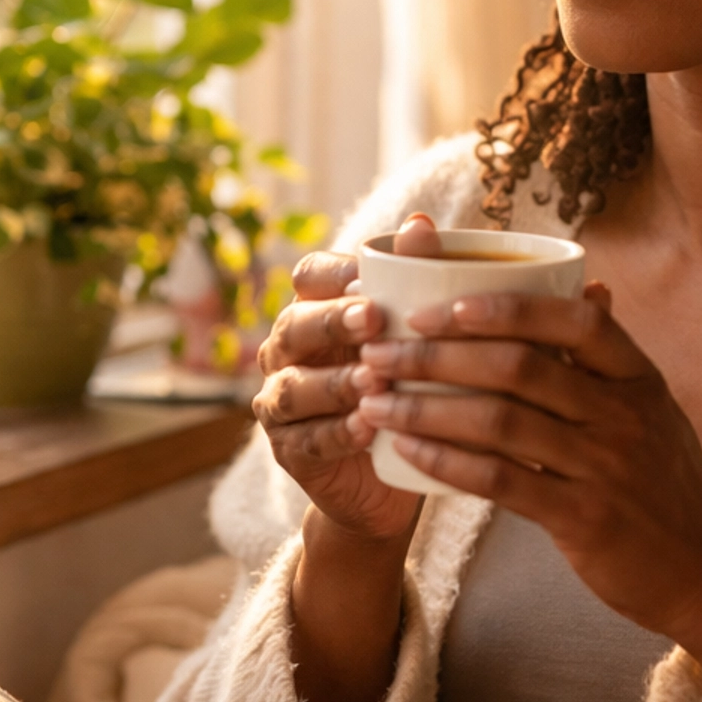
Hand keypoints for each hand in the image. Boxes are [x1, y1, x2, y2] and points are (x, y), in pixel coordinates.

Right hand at [253, 251, 419, 546]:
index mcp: (316, 311)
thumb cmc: (409, 390)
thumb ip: (416, 282)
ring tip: (375, 380)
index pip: (309, 275)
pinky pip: (307, 441)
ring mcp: (282, 404)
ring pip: (295, 388)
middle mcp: (288, 353)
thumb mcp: (418, 339)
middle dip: (332, 322)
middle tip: (373, 318)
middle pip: (294, 326)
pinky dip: (337, 434)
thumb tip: (420, 224)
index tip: (372, 276)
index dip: (335, 273)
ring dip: (335, 383)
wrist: (398, 477)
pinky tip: (369, 429)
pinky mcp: (290, 453)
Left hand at [353, 286, 701, 674]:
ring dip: (426, 408)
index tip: (444, 305)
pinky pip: (501, 481)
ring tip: (375, 402)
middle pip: (519, 366)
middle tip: (382, 353)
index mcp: (640, 379)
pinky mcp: (584, 519)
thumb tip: (590, 289)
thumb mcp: (656, 414)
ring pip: (499, 421)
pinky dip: (447, 462)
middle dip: (438, 354)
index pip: (572, 321)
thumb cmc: (670, 490)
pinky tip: (408, 453)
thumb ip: (613, 360)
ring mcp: (605, 467)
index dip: (504, 307)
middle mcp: (625, 415)